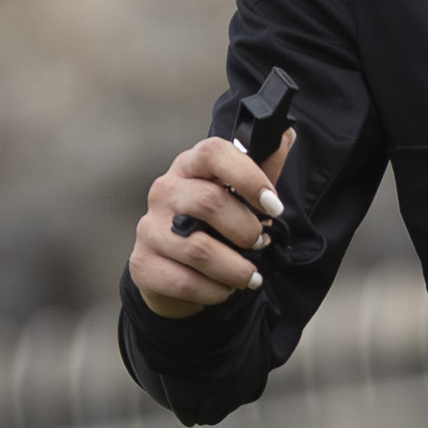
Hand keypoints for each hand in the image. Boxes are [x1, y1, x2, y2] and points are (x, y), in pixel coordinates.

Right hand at [128, 131, 295, 316]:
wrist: (177, 270)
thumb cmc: (215, 226)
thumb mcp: (240, 196)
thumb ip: (263, 169)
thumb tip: (285, 136)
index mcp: (190, 166)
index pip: (214, 153)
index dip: (248, 176)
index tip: (274, 205)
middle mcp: (165, 191)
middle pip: (208, 202)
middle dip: (246, 229)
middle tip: (260, 244)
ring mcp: (149, 228)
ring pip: (198, 249)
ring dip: (235, 268)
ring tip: (250, 275)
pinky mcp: (142, 264)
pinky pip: (184, 281)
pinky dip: (215, 291)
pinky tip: (225, 288)